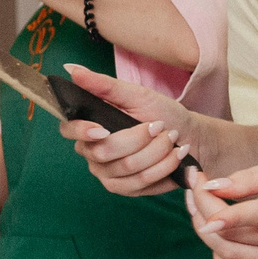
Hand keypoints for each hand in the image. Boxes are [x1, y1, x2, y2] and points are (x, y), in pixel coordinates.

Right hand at [57, 65, 193, 196]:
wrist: (189, 135)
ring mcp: (107, 173)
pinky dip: (164, 166)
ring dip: (157, 151)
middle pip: (104, 152)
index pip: (68, 130)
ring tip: (172, 138)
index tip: (104, 129)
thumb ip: (104, 85)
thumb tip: (72, 70)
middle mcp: (92, 152)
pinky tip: (176, 155)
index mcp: (88, 125)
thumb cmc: (160, 112)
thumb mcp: (136, 94)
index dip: (83, 131)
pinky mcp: (125, 188)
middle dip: (140, 138)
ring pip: (126, 168)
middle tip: (160, 126)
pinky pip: (141, 182)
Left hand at [187, 160, 257, 258]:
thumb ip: (251, 178)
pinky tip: (218, 241)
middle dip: (205, 213)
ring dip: (208, 236)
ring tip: (200, 214)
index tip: (197, 195)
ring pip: (234, 256)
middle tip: (193, 193)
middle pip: (238, 235)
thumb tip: (213, 187)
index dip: (225, 212)